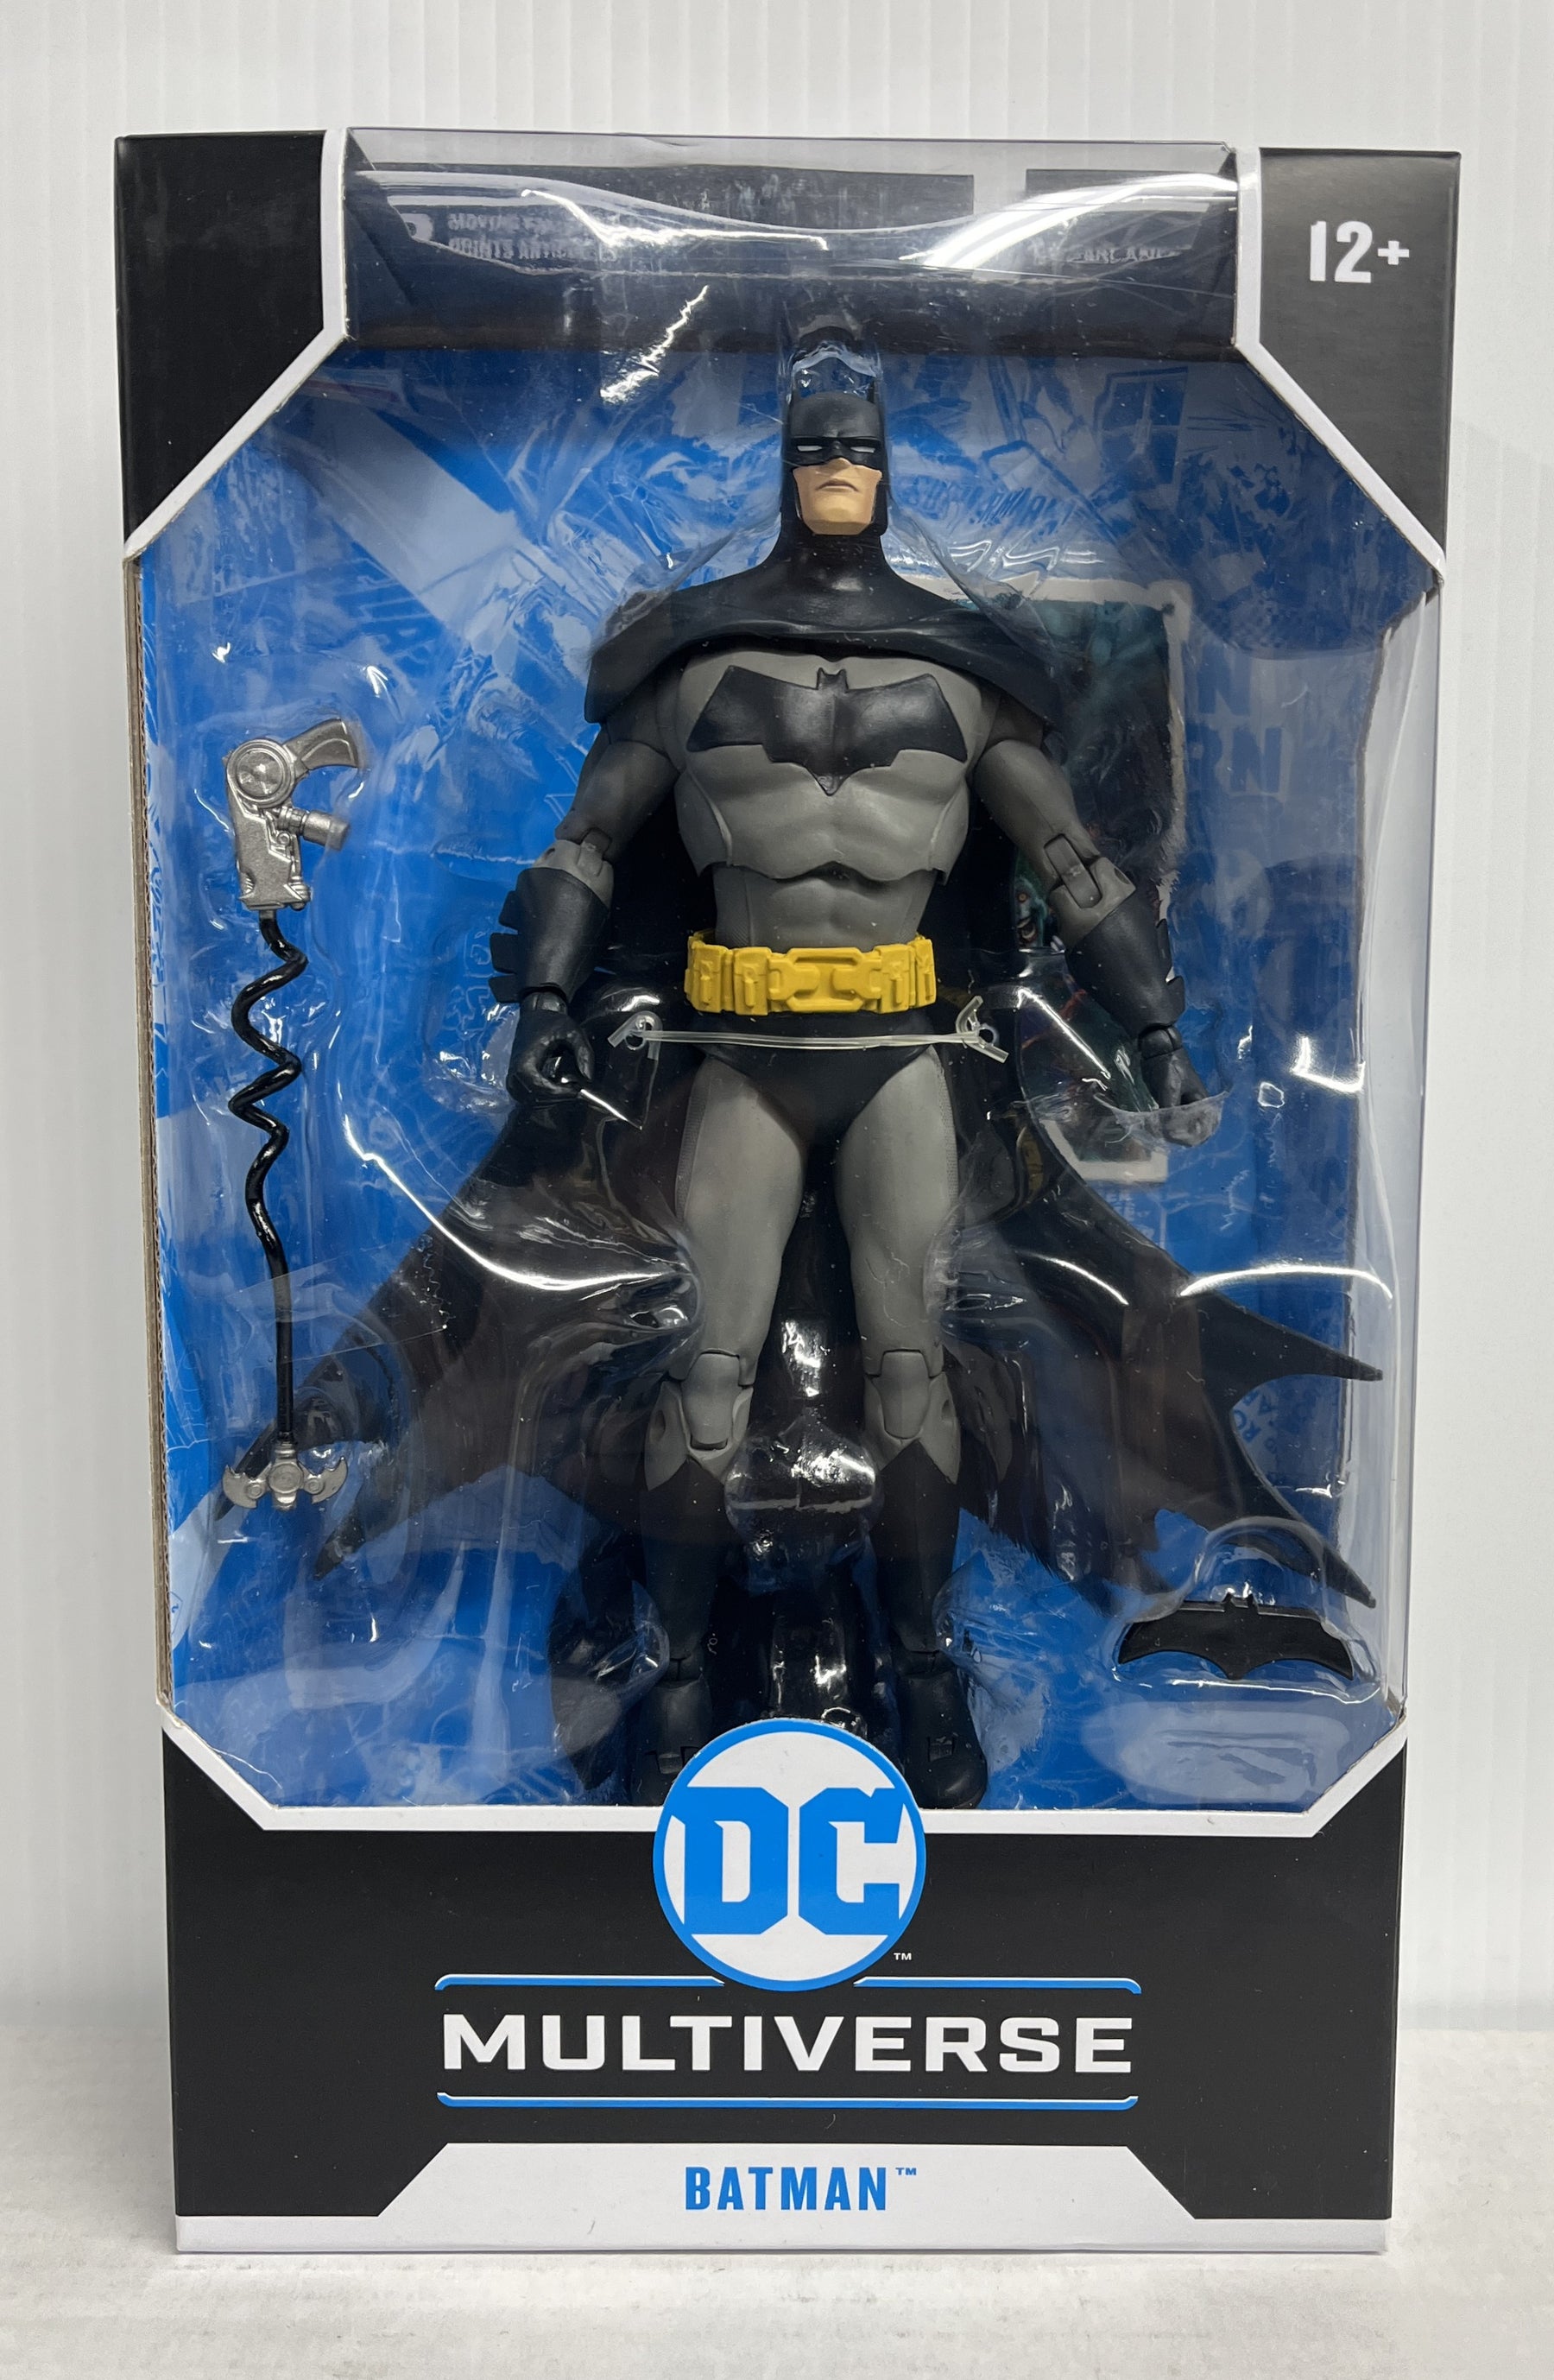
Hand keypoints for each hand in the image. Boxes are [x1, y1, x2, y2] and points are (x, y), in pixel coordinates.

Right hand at [506, 991, 594, 1102]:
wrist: (535, 1016)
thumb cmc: (552, 1023)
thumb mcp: (573, 1032)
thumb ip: (584, 1053)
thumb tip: (588, 1077)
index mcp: (524, 1061)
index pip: (540, 1089)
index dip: (560, 1093)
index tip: (576, 1089)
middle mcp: (514, 1073)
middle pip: (536, 1098)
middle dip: (559, 1097)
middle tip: (576, 1089)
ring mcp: (512, 1079)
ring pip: (532, 1102)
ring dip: (552, 1100)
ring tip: (569, 1088)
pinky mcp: (514, 1082)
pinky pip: (528, 1100)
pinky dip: (544, 1099)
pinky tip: (558, 1089)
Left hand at [1138, 1025, 1216, 1146]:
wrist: (1159, 1051)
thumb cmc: (1169, 1066)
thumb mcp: (1170, 1088)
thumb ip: (1170, 1111)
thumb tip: (1166, 1132)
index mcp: (1203, 1103)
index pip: (1204, 1130)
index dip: (1190, 1138)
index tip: (1172, 1136)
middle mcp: (1195, 1109)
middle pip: (1192, 1134)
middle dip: (1176, 1137)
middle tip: (1159, 1133)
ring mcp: (1183, 1108)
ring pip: (1179, 1130)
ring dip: (1167, 1134)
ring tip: (1152, 1129)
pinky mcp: (1171, 1107)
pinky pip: (1169, 1124)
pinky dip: (1161, 1128)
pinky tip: (1151, 1127)